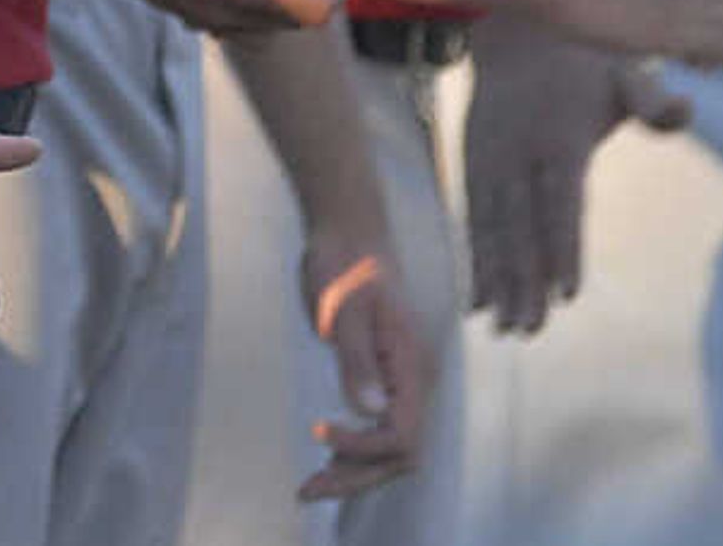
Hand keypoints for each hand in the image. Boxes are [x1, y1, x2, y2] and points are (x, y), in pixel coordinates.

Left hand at [295, 223, 429, 501]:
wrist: (348, 232)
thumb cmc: (344, 263)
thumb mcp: (342, 307)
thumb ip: (357, 359)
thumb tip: (370, 411)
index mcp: (411, 365)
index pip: (402, 435)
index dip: (364, 448)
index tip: (319, 433)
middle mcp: (414, 379)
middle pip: (400, 452)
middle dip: (357, 476)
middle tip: (308, 490)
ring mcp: (402, 380)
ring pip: (392, 446)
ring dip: (356, 469)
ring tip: (312, 485)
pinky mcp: (386, 377)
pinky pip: (381, 428)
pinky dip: (357, 449)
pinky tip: (328, 456)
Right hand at [461, 17, 686, 333]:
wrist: (516, 32)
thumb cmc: (586, 61)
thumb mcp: (624, 70)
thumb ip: (650, 97)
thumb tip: (684, 110)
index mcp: (558, 137)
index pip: (561, 202)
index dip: (563, 246)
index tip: (567, 292)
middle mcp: (516, 154)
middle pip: (520, 226)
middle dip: (523, 280)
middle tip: (530, 329)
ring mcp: (489, 161)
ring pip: (491, 228)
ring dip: (497, 279)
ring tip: (504, 326)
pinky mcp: (472, 165)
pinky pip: (472, 218)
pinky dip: (475, 260)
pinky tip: (478, 300)